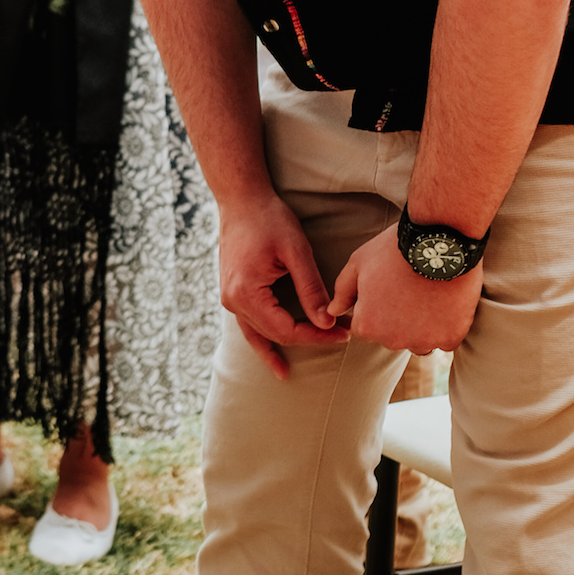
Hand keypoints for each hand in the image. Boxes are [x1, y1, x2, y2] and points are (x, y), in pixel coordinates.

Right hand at [218, 191, 345, 379]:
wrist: (241, 200)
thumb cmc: (269, 220)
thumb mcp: (296, 252)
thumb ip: (310, 289)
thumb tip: (327, 322)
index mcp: (247, 294)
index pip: (286, 330)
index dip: (317, 336)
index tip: (344, 333)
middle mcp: (233, 302)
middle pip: (275, 334)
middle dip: (308, 338)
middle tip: (340, 337)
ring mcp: (229, 299)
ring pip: (257, 335)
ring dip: (279, 349)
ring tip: (287, 374)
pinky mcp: (232, 294)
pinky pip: (247, 325)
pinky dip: (260, 341)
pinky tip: (270, 356)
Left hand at [328, 224, 482, 355]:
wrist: (439, 240)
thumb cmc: (394, 250)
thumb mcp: (359, 263)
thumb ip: (343, 291)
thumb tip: (333, 311)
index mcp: (367, 325)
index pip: (366, 327)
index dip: (376, 307)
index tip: (388, 288)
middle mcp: (393, 340)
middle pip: (392, 336)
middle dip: (397, 320)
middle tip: (408, 290)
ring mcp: (423, 341)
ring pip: (419, 342)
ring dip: (422, 328)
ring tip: (428, 296)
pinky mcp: (451, 338)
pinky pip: (446, 340)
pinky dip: (447, 327)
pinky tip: (446, 303)